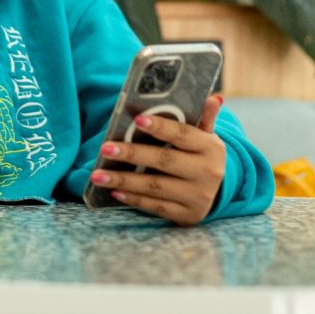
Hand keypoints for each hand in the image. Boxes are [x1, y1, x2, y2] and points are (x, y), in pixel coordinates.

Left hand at [89, 95, 226, 225]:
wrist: (217, 193)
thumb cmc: (200, 156)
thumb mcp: (206, 137)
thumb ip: (203, 118)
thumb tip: (213, 98)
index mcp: (211, 148)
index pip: (184, 135)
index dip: (161, 127)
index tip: (137, 120)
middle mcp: (208, 173)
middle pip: (164, 160)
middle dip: (132, 154)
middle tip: (105, 148)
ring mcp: (198, 196)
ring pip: (155, 187)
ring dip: (124, 180)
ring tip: (97, 175)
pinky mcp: (187, 215)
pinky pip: (155, 207)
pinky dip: (134, 199)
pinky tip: (115, 192)